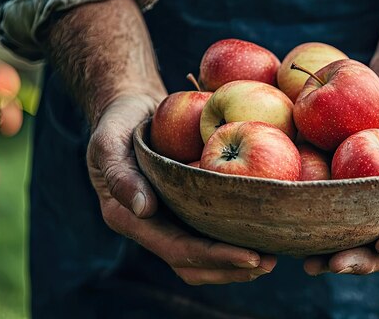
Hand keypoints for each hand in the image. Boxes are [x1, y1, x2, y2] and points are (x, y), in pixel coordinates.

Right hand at [86, 94, 275, 284]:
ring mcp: (170, 220)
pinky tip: (261, 233)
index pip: (176, 250)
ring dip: (236, 263)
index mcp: (129, 219)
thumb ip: (120, 174)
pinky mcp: (186, 209)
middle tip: (268, 262)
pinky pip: (211, 232)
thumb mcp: (109, 140)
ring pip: (204, 257)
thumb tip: (144, 210)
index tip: (249, 256)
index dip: (213, 257)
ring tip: (270, 258)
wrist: (130, 110)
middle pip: (194, 264)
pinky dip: (234, 238)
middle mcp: (152, 227)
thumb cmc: (118, 122)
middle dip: (230, 268)